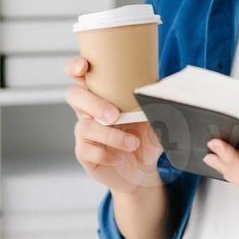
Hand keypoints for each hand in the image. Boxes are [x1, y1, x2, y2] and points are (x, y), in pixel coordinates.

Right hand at [67, 56, 165, 194]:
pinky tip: (120, 157)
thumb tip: (163, 91)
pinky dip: (106, 153)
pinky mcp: (83, 152)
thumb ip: (158, 105)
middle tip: (114, 115)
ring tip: (132, 143)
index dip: (76, 67)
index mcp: (102, 94)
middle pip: (75, 96)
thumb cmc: (145, 138)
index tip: (84, 66)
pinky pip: (87, 149)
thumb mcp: (156, 120)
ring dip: (110, 135)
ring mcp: (84, 132)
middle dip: (93, 103)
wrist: (142, 171)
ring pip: (85, 126)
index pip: (80, 75)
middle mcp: (89, 110)